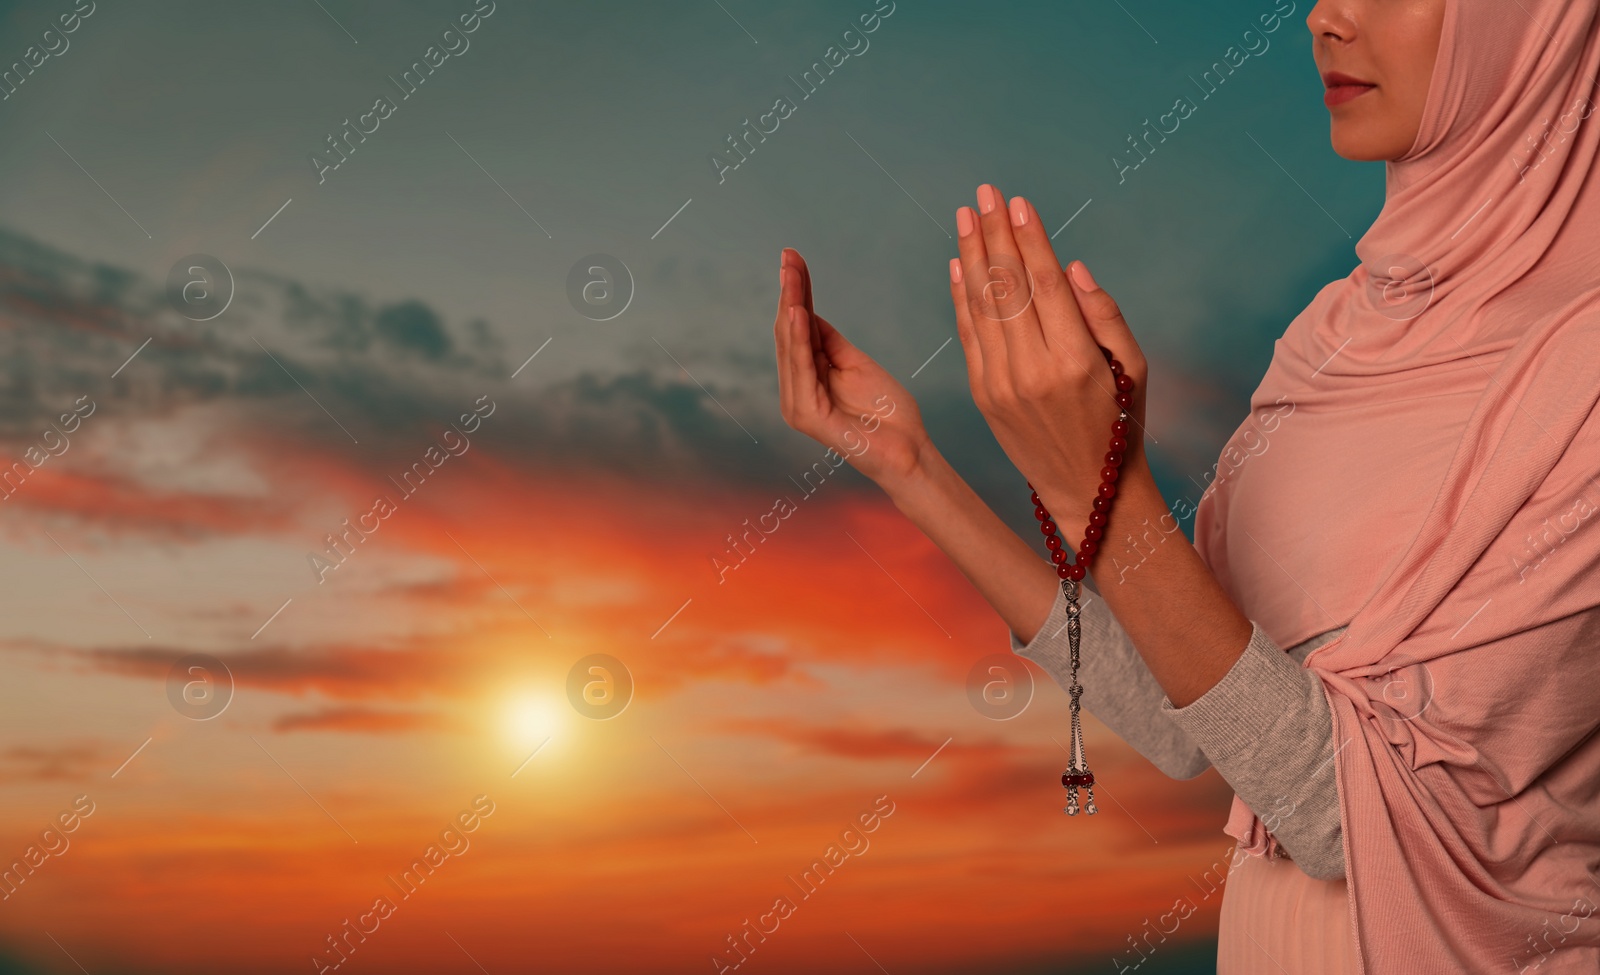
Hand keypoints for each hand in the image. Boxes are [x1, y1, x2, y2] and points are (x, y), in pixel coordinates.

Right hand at [774, 248, 929, 487]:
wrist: (909, 451)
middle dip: (789, 291)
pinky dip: (799, 339)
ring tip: (790, 275)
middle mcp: (795, 391)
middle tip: (789, 256)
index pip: (799, 327)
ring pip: (791, 345)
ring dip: (790, 307)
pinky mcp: (808, 416)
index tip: (793, 257)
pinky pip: (802, 368)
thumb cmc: (887, 413)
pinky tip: (799, 312)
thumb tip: (808, 312)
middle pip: (789, 332)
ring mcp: (798, 405)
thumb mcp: (856, 364)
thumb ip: (828, 341)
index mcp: (806, 379)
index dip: (797, 292)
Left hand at [947, 184, 1150, 544]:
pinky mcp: (982, 395)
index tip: (1019, 202)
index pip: (1047, 287)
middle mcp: (1033, 372)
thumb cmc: (1119, 422)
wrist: (1085, 488)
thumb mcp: (1132, 369)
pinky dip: (960, 296)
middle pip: (1008, 288)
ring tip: (967, 216)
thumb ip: (1104, 315)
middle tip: (985, 194)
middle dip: (994, 235)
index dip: (1030, 240)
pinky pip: (968, 336)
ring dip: (971, 256)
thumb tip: (1072, 267)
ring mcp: (1001, 385)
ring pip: (982, 307)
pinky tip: (958, 264)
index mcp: (1076, 362)